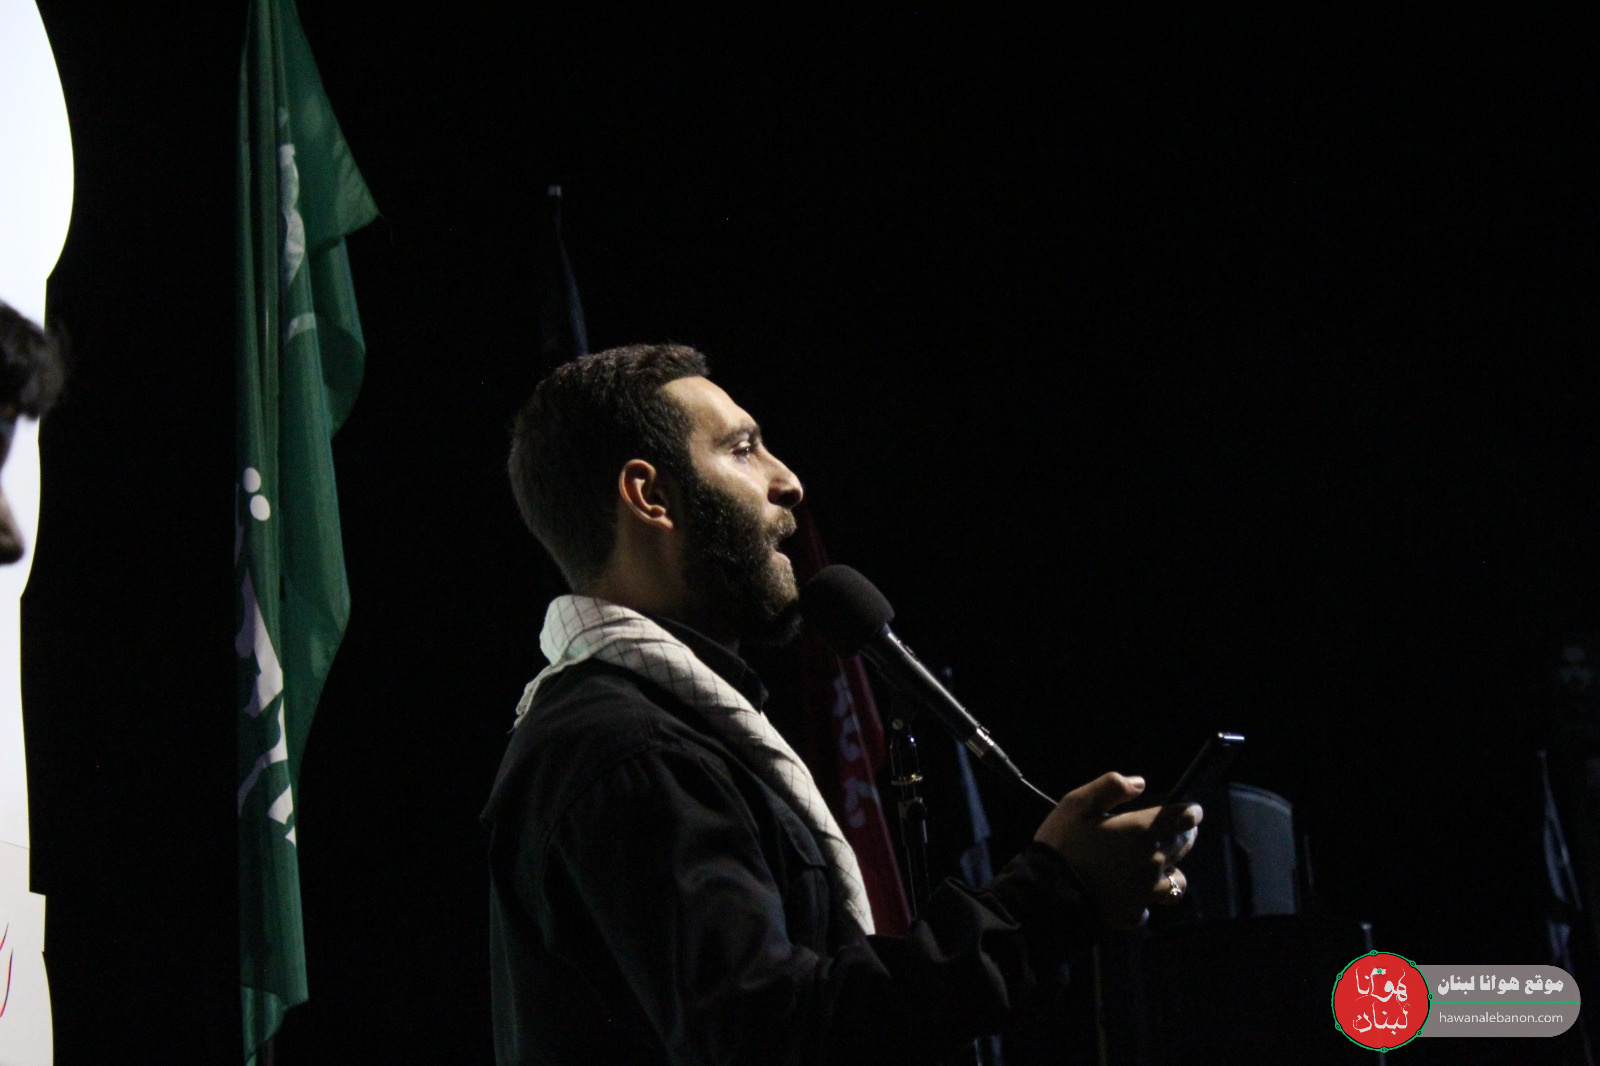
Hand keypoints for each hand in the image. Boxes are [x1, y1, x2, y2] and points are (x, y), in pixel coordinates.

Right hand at [1033, 772, 1201, 929]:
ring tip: (1159, 868)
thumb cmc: (1062, 843)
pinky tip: (1130, 894)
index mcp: (1141, 831)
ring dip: (1172, 872)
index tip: (1192, 810)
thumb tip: (1139, 783)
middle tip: (1176, 832)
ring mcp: (1146, 891)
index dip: (1191, 812)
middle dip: (1183, 835)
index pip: (1184, 818)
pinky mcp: (1134, 913)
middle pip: (1183, 846)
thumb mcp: (1077, 803)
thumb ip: (1110, 786)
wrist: (1048, 893)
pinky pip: (1149, 907)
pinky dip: (1144, 900)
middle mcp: (1152, 861)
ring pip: (1176, 882)